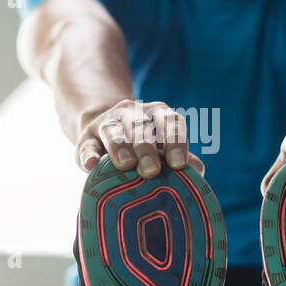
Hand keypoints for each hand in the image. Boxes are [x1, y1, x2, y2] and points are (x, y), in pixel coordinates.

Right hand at [75, 99, 205, 177]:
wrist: (105, 133)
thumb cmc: (144, 146)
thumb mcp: (162, 147)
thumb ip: (180, 158)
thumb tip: (198, 172)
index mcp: (158, 114)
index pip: (170, 122)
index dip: (175, 141)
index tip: (178, 164)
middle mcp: (133, 113)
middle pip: (141, 126)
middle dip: (147, 147)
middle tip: (151, 171)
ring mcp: (108, 123)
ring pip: (113, 131)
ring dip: (120, 147)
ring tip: (126, 165)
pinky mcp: (86, 138)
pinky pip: (87, 145)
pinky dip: (88, 155)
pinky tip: (91, 164)